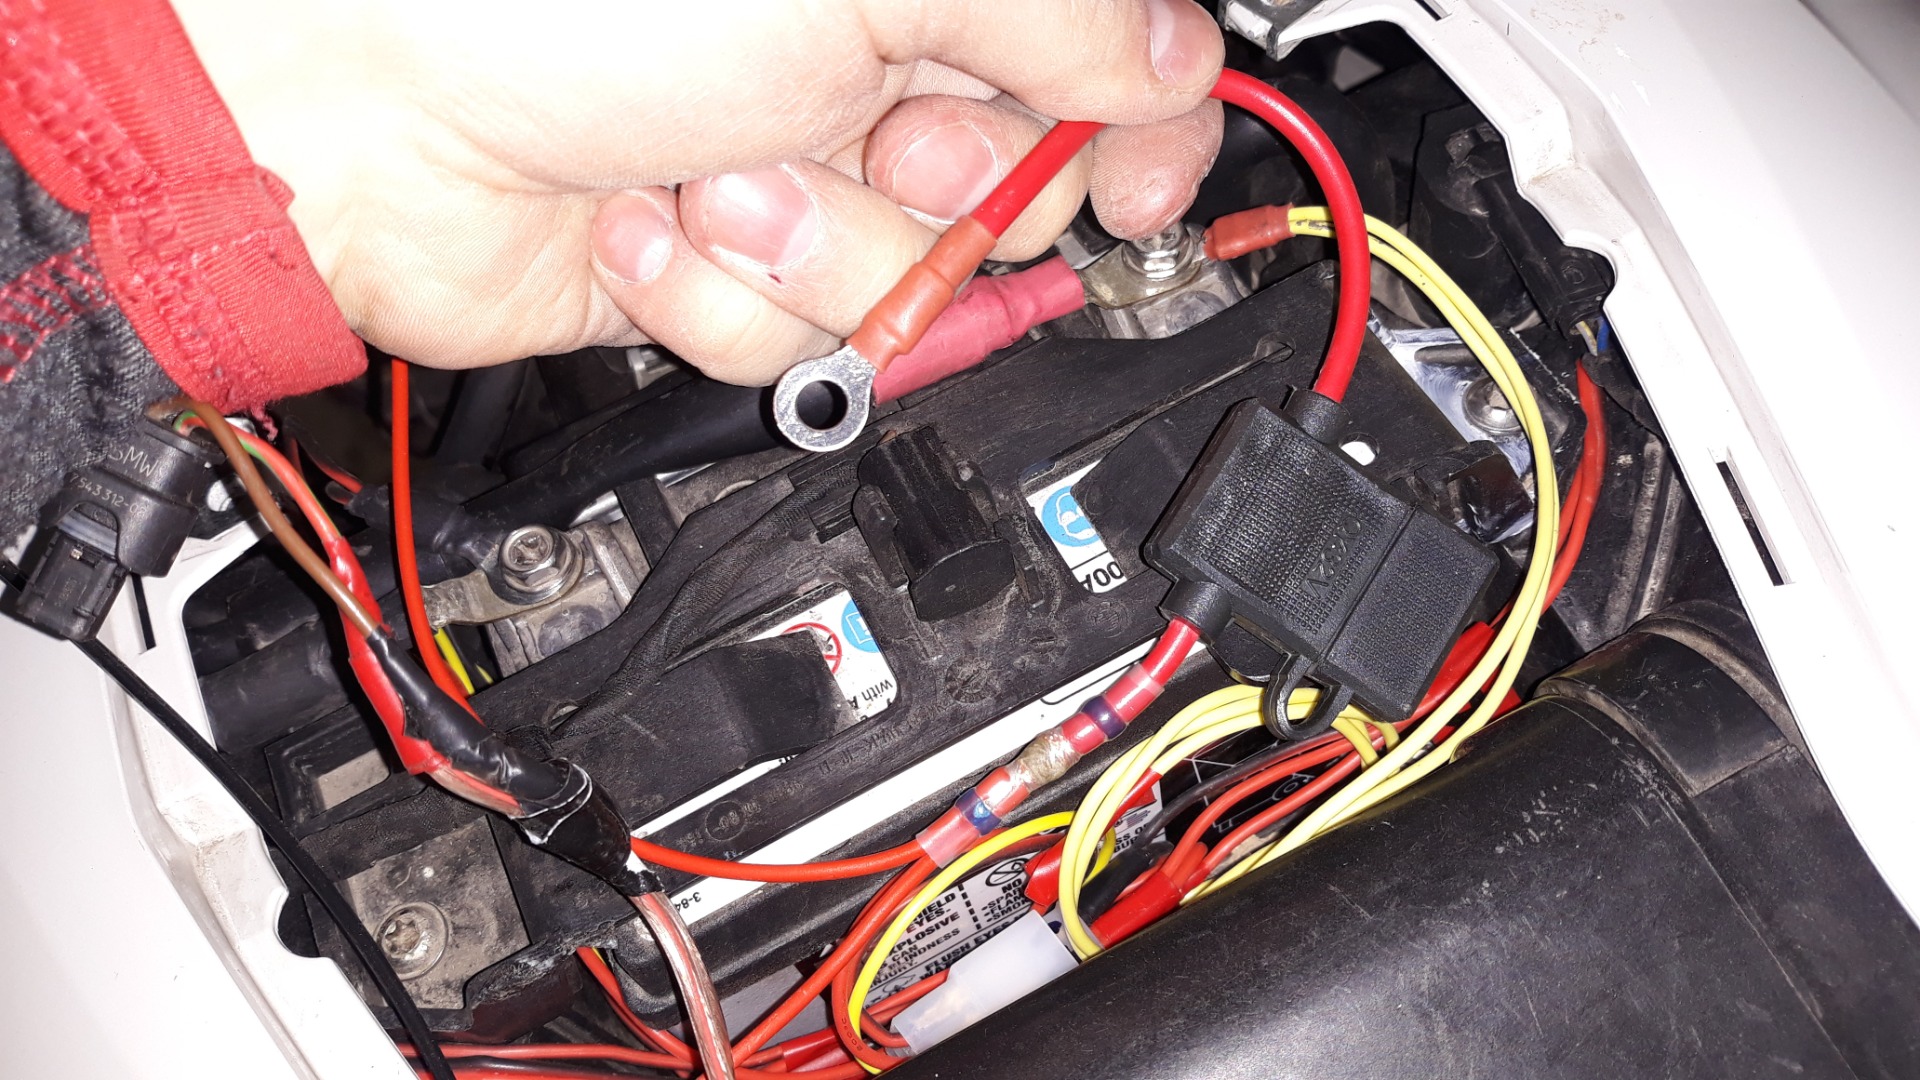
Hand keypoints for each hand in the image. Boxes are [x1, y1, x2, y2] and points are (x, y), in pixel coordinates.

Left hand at [172, 0, 1224, 383]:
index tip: (1146, 189)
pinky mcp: (718, 280)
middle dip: (937, 191)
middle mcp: (865, 78)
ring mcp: (789, 186)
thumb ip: (1052, 22)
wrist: (363, 104)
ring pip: (902, 300)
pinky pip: (790, 352)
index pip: (1104, 71)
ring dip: (804, 248)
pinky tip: (643, 223)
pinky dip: (712, 300)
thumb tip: (1175, 72)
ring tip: (708, 174)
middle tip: (871, 130)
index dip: (1142, 137)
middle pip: (1016, 204)